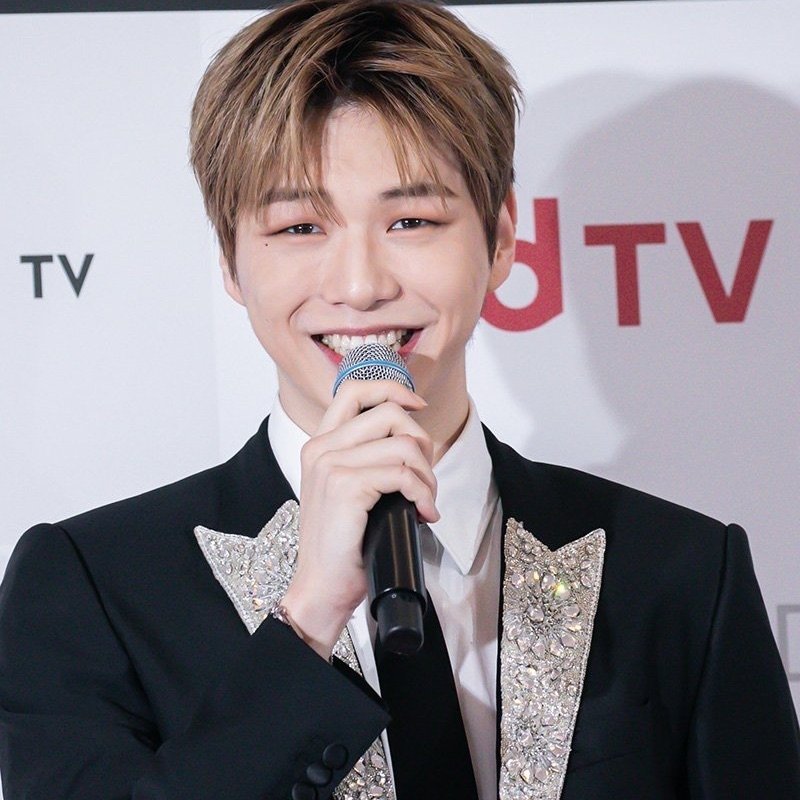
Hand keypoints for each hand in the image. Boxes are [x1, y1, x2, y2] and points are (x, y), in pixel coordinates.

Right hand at [281, 380, 438, 659]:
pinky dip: (424, 494)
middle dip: (422, 443)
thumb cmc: (344, 544)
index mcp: (320, 444)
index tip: (418, 407)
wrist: (322, 588)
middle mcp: (321, 448)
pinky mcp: (345, 486)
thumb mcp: (349, 490)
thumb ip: (367, 458)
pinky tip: (424, 514)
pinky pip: (403, 474)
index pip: (355, 390)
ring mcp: (330, 465)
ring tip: (425, 502)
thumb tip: (413, 441)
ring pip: (403, 445)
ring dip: (427, 476)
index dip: (393, 389)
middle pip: (390, 413)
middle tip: (425, 478)